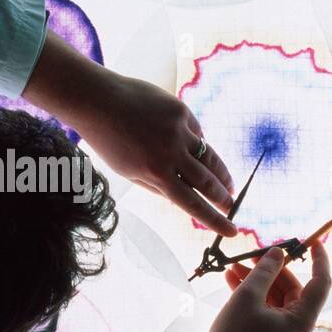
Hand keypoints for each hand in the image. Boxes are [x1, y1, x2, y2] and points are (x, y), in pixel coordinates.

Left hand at [77, 72, 237, 234]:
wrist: (99, 100)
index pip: (193, 204)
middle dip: (224, 197)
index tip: (231, 230)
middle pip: (208, 181)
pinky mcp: (181, 111)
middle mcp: (171, 153)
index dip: (215, 219)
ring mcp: (179, 130)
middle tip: (233, 206)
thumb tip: (185, 195)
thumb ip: (157, 185)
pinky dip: (197, 144)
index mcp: (156, 173)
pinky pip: (196, 133)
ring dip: (222, 174)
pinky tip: (195, 150)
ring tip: (230, 185)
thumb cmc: (109, 141)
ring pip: (209, 157)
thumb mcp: (128, 172)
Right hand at [164, 243, 331, 331]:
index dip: (319, 259)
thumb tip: (278, 253)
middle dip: (272, 271)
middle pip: (293, 291)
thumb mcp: (247, 297)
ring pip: (277, 302)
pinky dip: (255, 300)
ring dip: (258, 284)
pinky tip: (233, 284)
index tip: (313, 240)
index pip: (320, 283)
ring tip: (232, 269)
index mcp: (303, 321)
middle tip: (252, 255)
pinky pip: (269, 315)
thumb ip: (265, 270)